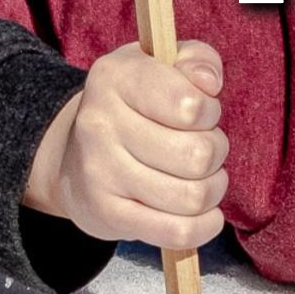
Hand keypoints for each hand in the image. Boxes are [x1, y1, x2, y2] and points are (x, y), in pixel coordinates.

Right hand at [23, 39, 229, 248]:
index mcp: (116, 77)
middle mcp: (99, 124)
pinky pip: (177, 232)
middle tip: (204, 148)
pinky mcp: (106, 215)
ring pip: (193, 196)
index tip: (202, 113)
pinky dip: (204, 226)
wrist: (78, 156)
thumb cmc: (139, 104)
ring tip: (202, 177)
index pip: (189, 105)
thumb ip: (198, 60)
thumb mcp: (165, 64)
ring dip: (212, 188)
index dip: (210, 112)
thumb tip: (208, 82)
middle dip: (216, 152)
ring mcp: (99, 173)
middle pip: (198, 155)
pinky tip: (204, 214)